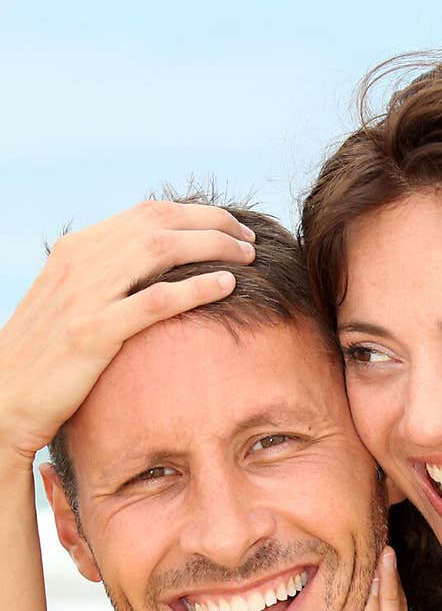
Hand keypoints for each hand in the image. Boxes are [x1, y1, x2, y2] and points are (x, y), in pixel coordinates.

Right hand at [0, 199, 255, 465]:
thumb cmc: (46, 359)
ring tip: (248, 257)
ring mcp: (85, 294)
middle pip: (161, 222)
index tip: (230, 228)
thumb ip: (105, 281)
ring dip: (213, 248)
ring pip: (162, 249)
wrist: (5, 397)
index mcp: (77, 249)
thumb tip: (148, 271)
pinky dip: (197, 287)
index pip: (147, 213)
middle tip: (249, 238)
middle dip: (213, 224)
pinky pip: (156, 299)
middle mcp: (80, 261)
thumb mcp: (71, 303)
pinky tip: (227, 285)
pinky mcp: (92, 331)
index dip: (195, 214)